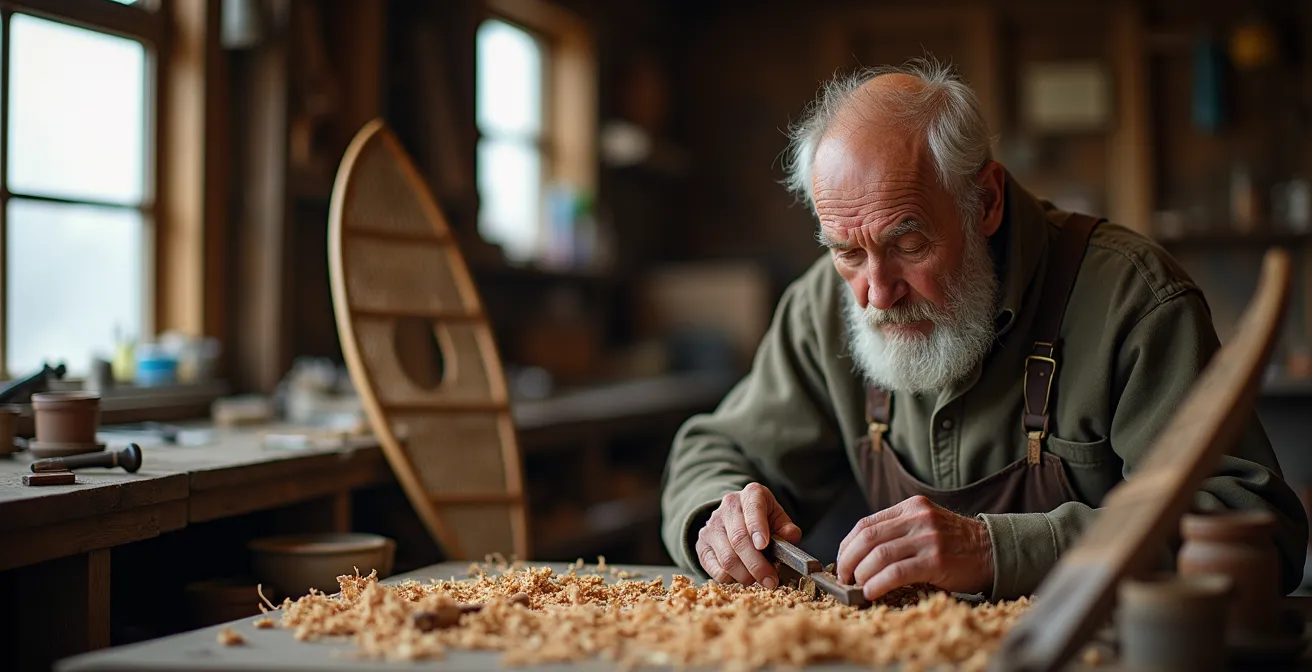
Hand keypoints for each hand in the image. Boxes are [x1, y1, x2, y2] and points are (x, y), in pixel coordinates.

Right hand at [695, 482, 801, 588]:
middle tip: (770, 581)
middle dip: (756, 564)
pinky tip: (740, 577)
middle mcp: (728, 506)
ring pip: (727, 557)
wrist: (735, 515)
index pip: (753, 509)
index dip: (757, 528)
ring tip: (757, 581)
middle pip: (739, 539)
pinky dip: (729, 578)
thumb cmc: (762, 518)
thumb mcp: (778, 517)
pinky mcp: (702, 544)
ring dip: (744, 575)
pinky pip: (713, 567)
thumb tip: (790, 537)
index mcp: (751, 494)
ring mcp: (712, 525)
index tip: (763, 545)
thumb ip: (786, 528)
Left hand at [836, 495, 992, 599]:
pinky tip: (871, 592)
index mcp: (910, 507)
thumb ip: (897, 532)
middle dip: (848, 561)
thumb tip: (859, 556)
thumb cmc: (954, 543)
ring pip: (879, 555)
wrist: (992, 550)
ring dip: (861, 574)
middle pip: (867, 538)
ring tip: (857, 587)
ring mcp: (928, 538)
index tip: (841, 562)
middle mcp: (917, 518)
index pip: (865, 524)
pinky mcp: (936, 560)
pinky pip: (897, 572)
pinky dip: (878, 583)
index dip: (847, 546)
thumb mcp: (925, 525)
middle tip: (843, 578)